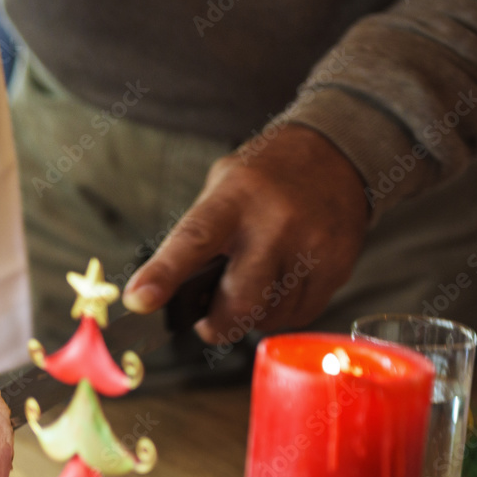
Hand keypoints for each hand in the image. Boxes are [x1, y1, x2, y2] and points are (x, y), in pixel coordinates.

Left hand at [123, 124, 369, 345]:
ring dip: (253, 315)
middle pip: (239, 303)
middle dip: (218, 324)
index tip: (139, 302)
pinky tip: (283, 282)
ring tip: (256, 282)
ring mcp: (311, 246)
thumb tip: (163, 297)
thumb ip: (196, 240)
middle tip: (210, 320)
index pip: (193, 241)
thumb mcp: (221, 190)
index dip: (163, 275)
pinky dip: (283, 311)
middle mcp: (275, 223)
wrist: (337, 152)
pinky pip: (300, 316)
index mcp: (234, 199)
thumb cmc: (264, 181)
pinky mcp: (337, 267)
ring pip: (269, 316)